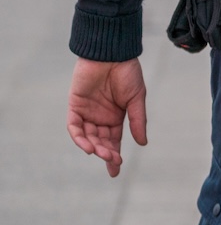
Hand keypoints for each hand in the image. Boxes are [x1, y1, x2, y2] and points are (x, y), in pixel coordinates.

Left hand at [68, 58, 147, 177]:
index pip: (113, 141)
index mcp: (116, 117)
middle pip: (101, 141)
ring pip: (87, 136)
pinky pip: (74, 126)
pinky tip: (88, 146)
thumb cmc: (127, 73)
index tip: (116, 170)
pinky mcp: (75, 106)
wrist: (112, 54)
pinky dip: (79, 138)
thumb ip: (138, 120)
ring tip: (102, 154)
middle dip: (106, 153)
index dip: (114, 156)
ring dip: (94, 147)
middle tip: (113, 162)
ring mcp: (87, 112)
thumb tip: (142, 143)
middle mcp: (100, 117)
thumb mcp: (136, 99)